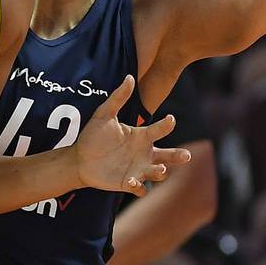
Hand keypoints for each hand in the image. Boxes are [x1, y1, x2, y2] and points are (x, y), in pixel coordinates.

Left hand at [72, 76, 191, 197]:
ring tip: (161, 169)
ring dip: (161, 172)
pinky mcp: (128, 183)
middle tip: (186, 155)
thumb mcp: (104, 114)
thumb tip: (130, 77)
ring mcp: (138, 169)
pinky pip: (140, 188)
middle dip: (179, 156)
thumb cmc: (94, 136)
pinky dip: (139, 186)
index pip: (160, 130)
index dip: (167, 124)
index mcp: (142, 136)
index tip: (170, 119)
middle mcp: (144, 153)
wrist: (79, 158)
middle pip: (169, 155)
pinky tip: (131, 182)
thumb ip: (118, 98)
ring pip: (159, 173)